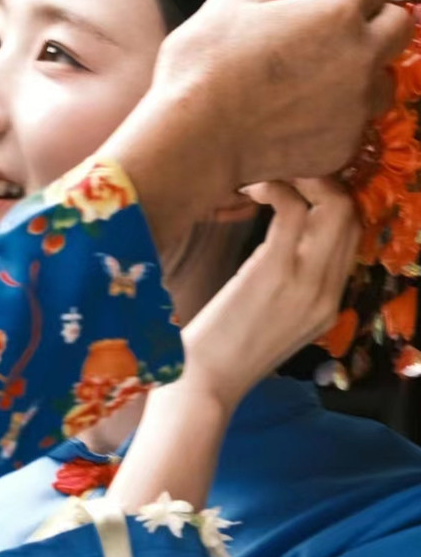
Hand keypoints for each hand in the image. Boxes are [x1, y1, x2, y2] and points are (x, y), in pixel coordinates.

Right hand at [105, 0, 409, 254]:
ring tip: (318, 86)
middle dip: (370, 24)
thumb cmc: (202, 69)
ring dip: (358, 78)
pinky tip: (294, 122)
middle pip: (397, 28)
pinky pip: (348, 127)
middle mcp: (359, 56)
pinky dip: (329, 121)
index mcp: (336, 11)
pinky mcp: (340, 147)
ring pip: (380, 83)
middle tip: (332, 34)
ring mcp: (354, 107)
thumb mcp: (223, 6)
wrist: (193, 141)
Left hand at [105, 177, 359, 512]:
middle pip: (351, 215)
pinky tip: (249, 189)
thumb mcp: (270, 320)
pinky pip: (292, 209)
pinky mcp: (275, 270)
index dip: (330, 203)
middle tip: (282, 174)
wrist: (205, 382)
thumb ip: (285, 287)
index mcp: (329, 303)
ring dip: (300, 179)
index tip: (297, 188)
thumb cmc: (223, 350)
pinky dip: (274, 188)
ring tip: (262, 177)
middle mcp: (328, 291)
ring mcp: (307, 281)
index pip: (351, 238)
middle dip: (322, 183)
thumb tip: (275, 249)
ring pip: (334, 206)